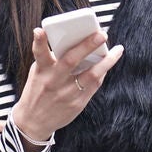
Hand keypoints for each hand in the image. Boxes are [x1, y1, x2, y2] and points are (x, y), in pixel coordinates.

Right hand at [11, 28, 123, 148]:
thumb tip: (76, 43)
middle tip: (102, 34)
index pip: (39, 54)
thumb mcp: (38, 73)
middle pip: (71, 60)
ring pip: (91, 75)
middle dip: (87, 45)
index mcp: (41, 71)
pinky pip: (94, 85)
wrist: (33, 122)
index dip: (39, 41)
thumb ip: (53, 59)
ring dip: (107, 62)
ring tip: (118, 50)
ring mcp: (66, 94)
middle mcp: (54, 82)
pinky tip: (107, 64)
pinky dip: (102, 72)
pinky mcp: (77, 104)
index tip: (40, 30)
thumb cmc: (38, 90)